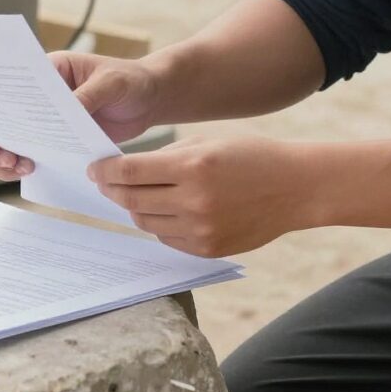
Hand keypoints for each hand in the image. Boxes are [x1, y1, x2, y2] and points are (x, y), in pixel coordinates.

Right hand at [0, 50, 164, 180]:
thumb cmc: (131, 79)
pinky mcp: (59, 139)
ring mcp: (49, 119)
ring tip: (18, 168)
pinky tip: (30, 172)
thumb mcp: (112, 83)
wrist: (150, 99)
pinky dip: (27, 165)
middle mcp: (42, 95)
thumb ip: (88, 96)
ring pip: (13, 138)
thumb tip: (65, 114)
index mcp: (49, 70)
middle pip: (3, 116)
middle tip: (5, 158)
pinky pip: (36, 153)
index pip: (12, 86)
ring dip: (7, 156)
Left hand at [86, 135, 308, 257]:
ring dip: (134, 208)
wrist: (295, 187)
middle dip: (114, 189)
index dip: (106, 171)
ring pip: (146, 222)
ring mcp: (201, 230)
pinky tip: (163, 211)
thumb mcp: (207, 142)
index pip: (131, 172)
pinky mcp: (208, 249)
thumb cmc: (251, 156)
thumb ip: (167, 157)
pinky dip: (159, 225)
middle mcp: (194, 201)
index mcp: (193, 167)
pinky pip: (168, 239)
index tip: (94, 169)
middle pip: (133, 200)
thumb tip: (128, 169)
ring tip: (133, 195)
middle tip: (105, 182)